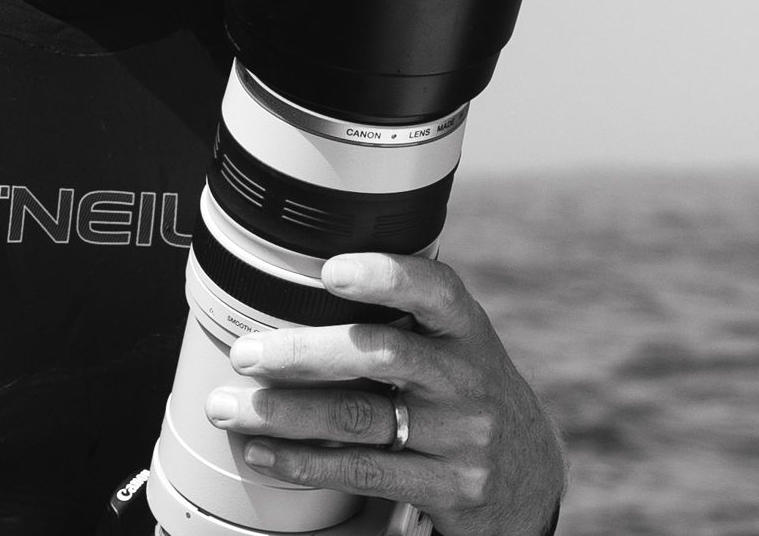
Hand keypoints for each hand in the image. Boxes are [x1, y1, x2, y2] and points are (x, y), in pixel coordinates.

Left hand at [202, 252, 564, 535]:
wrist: (527, 475)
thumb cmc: (465, 394)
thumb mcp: (454, 346)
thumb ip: (405, 317)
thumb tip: (302, 281)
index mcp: (467, 331)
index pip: (435, 291)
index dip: (385, 276)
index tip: (332, 271)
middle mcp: (468, 380)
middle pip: (382, 355)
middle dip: (305, 353)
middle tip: (248, 353)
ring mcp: (461, 437)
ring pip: (360, 418)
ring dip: (285, 413)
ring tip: (231, 408)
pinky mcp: (447, 487)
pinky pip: (363, 472)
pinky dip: (304, 461)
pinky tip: (264, 453)